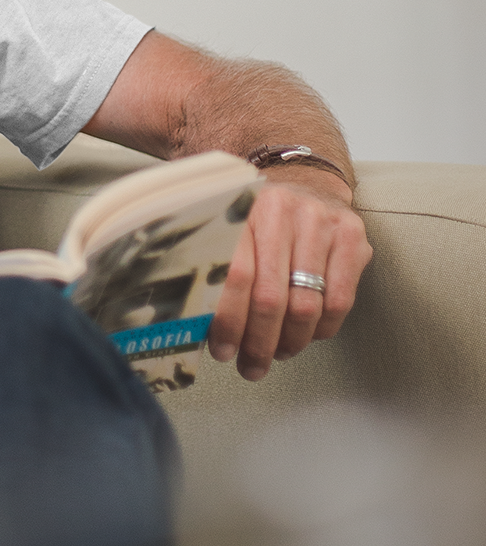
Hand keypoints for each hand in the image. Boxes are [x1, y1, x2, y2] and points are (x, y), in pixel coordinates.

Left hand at [208, 175, 371, 379]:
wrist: (303, 179)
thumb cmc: (256, 218)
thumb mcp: (226, 228)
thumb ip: (211, 265)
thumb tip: (194, 328)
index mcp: (239, 207)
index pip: (233, 276)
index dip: (228, 322)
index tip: (222, 350)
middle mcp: (281, 209)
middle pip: (270, 297)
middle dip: (259, 342)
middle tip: (251, 366)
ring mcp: (321, 220)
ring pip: (305, 304)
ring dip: (290, 341)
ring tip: (278, 353)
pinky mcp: (351, 235)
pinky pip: (339, 301)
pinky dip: (321, 329)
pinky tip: (306, 336)